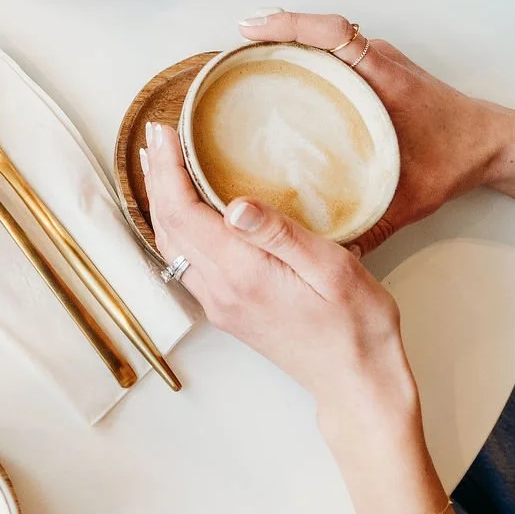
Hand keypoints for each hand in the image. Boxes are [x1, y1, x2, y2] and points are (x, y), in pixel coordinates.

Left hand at [141, 119, 416, 442]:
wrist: (356, 382)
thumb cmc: (358, 326)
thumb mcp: (333, 269)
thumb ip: (281, 235)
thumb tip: (234, 206)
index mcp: (241, 273)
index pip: (184, 212)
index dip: (168, 169)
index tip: (164, 131)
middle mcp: (219, 290)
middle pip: (168, 226)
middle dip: (157, 178)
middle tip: (157, 137)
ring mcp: (218, 303)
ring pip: (171, 246)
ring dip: (162, 202)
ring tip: (161, 165)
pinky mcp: (226, 309)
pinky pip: (186, 261)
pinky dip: (176, 227)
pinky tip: (185, 211)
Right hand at [238, 11, 514, 249]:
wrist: (493, 144)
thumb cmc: (457, 161)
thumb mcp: (413, 199)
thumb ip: (373, 227)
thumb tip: (332, 253)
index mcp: (385, 81)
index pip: (336, 35)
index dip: (292, 26)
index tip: (253, 31)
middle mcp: (378, 62)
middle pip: (320, 29)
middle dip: (275, 29)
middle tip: (235, 45)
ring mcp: (377, 61)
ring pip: (326, 35)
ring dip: (289, 36)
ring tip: (249, 50)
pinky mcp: (375, 68)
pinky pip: (335, 48)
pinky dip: (306, 48)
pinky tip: (282, 65)